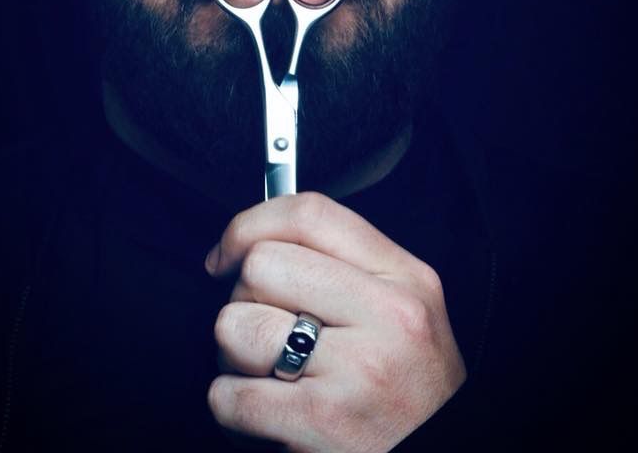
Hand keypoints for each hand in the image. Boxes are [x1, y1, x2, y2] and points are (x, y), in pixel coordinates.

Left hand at [205, 192, 465, 452]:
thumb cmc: (409, 390)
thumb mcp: (402, 308)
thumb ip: (343, 265)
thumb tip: (253, 241)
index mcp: (404, 277)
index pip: (310, 213)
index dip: (250, 224)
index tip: (228, 252)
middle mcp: (387, 317)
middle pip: (261, 265)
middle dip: (245, 298)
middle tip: (267, 328)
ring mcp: (356, 371)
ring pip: (235, 325)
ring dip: (234, 354)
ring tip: (268, 372)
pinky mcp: (322, 424)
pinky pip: (229, 394)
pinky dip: (231, 404)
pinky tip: (267, 410)